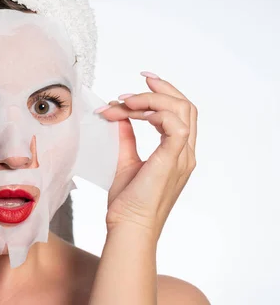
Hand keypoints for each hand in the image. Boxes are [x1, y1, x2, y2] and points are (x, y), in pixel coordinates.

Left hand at [96, 72, 197, 240]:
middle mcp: (184, 153)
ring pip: (182, 110)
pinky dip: (155, 112)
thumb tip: (118, 116)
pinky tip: (133, 114)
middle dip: (162, 88)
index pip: (180, 113)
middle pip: (186, 106)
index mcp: (176, 153)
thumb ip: (126, 137)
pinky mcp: (172, 160)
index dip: (162, 94)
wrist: (127, 226)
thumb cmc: (128, 202)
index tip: (139, 84)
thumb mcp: (125, 160)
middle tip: (139, 80)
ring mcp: (181, 157)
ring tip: (125, 101)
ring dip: (151, 99)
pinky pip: (175, 126)